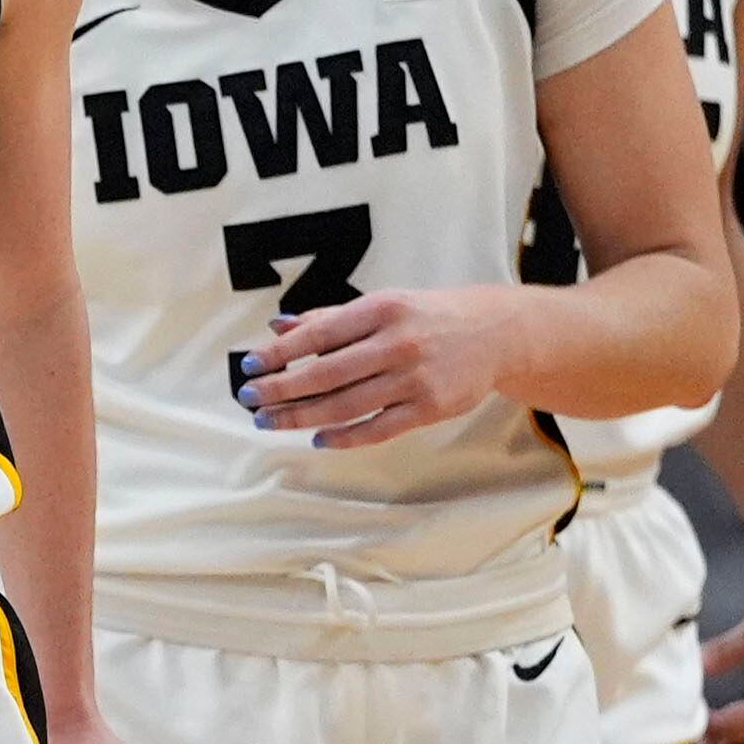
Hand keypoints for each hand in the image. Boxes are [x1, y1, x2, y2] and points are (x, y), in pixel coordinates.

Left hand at [237, 288, 515, 447]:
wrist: (496, 334)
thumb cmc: (426, 317)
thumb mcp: (382, 305)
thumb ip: (329, 318)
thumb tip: (276, 327)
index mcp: (381, 309)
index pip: (318, 333)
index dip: (279, 352)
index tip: (247, 365)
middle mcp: (397, 342)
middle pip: (327, 373)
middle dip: (281, 389)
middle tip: (248, 399)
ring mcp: (415, 378)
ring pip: (347, 404)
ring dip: (301, 416)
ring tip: (269, 421)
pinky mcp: (431, 408)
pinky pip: (378, 428)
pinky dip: (344, 437)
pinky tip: (317, 438)